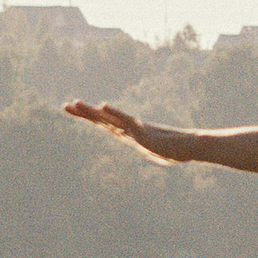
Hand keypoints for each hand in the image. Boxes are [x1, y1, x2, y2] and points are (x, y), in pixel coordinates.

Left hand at [62, 99, 184, 164]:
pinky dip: (115, 113)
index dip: (90, 116)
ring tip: (76, 103)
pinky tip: (103, 106)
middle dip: (83, 113)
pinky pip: (127, 120)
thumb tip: (155, 153)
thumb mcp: (158, 153)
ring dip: (93, 112)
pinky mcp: (144, 130)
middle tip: (65, 106)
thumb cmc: (178, 150)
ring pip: (110, 118)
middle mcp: (130, 129)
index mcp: (130, 134)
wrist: (192, 146)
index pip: (106, 124)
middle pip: (102, 119)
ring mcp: (136, 129)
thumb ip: (152, 151)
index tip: (75, 109)